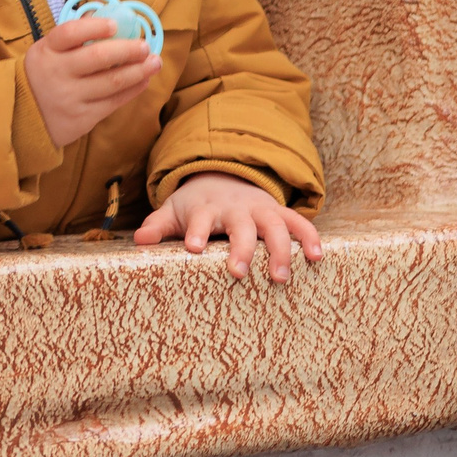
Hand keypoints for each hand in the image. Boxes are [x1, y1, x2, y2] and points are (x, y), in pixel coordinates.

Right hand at [24, 14, 159, 148]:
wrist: (23, 117)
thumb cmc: (44, 75)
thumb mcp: (48, 51)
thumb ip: (73, 37)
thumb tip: (109, 15)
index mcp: (47, 50)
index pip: (70, 33)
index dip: (95, 27)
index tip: (115, 25)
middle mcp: (57, 73)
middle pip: (97, 57)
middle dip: (127, 50)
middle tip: (145, 46)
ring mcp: (70, 97)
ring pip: (112, 82)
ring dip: (138, 71)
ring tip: (155, 62)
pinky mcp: (82, 118)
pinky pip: (113, 102)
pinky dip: (133, 90)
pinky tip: (143, 80)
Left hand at [132, 170, 322, 282]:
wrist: (223, 178)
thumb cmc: (195, 205)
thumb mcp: (174, 211)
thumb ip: (158, 226)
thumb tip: (139, 240)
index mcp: (206, 209)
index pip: (199, 219)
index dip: (196, 232)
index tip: (192, 248)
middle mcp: (235, 209)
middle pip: (240, 226)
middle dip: (240, 248)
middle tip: (238, 273)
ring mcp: (260, 210)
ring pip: (273, 226)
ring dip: (279, 250)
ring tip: (281, 277)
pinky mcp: (279, 214)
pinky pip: (298, 223)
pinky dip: (308, 237)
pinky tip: (317, 257)